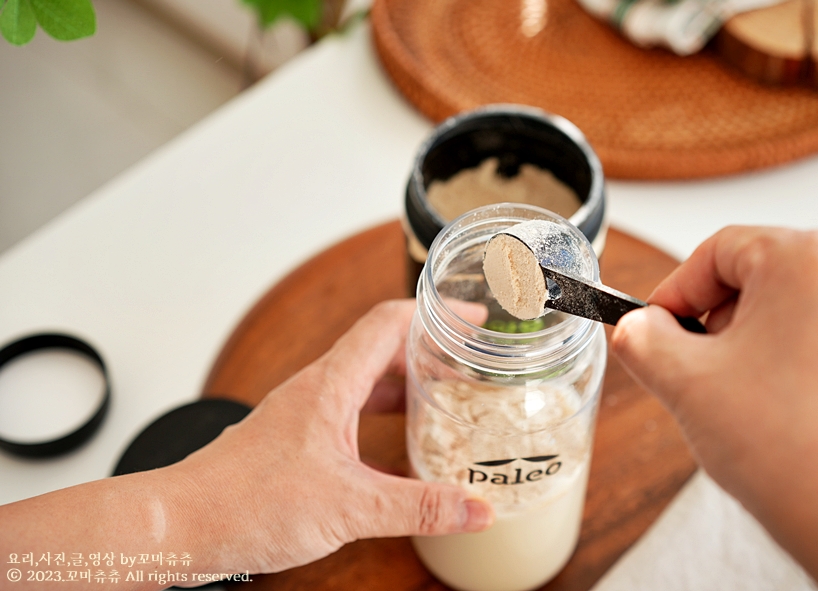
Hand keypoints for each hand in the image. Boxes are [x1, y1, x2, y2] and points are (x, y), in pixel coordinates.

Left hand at [167, 300, 493, 575]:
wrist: (181, 524)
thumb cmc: (244, 503)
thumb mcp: (348, 507)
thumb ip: (418, 508)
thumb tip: (474, 510)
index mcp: (330, 386)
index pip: (387, 323)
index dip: (434, 314)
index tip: (472, 317)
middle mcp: (316, 391)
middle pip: (382, 350)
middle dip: (430, 352)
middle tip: (470, 365)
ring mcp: (304, 414)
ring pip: (365, 383)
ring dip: (406, 387)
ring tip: (445, 400)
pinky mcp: (295, 441)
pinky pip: (350, 414)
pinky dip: (382, 419)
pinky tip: (399, 448)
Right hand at [610, 226, 817, 590]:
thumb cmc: (791, 449)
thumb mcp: (682, 382)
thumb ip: (640, 339)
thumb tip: (634, 328)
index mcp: (805, 261)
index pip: (715, 251)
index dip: (674, 292)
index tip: (655, 326)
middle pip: (752, 277)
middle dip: (712, 323)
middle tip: (695, 369)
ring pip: (783, 311)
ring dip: (746, 346)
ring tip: (738, 398)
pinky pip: (817, 339)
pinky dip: (784, 364)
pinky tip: (774, 410)